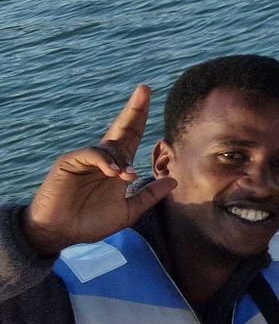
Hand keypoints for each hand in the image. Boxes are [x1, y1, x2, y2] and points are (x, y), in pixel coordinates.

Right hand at [23, 86, 176, 256]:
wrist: (60, 233)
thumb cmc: (90, 223)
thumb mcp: (127, 211)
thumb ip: (149, 196)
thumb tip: (174, 180)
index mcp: (118, 165)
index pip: (133, 136)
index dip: (141, 117)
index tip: (149, 96)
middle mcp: (103, 158)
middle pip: (122, 128)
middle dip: (135, 109)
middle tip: (145, 89)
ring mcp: (86, 159)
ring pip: (109, 146)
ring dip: (122, 159)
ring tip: (126, 176)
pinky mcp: (69, 163)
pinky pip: (90, 154)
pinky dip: (104, 161)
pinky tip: (112, 172)